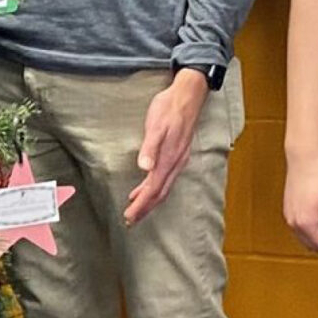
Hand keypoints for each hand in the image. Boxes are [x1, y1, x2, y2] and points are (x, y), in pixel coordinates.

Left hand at [123, 70, 209, 225]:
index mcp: (169, 159)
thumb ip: (149, 148)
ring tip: (136, 210)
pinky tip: (145, 186)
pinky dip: (154, 187)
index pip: (153, 189)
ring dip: (150, 200)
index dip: (141, 205)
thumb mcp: (155, 126)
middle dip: (145, 208)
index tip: (130, 216)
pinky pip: (165, 178)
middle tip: (131, 221)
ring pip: (163, 187)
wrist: (187, 96)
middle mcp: (175, 163)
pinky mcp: (177, 154)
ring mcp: (177, 160)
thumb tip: (144, 168)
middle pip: (159, 193)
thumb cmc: (168, 109)